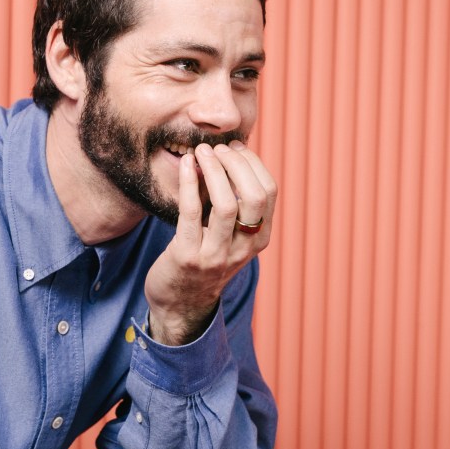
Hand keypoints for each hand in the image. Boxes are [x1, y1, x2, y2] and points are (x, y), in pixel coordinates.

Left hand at [144, 140, 276, 344]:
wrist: (180, 301)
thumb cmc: (204, 257)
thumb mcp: (229, 233)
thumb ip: (232, 200)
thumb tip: (227, 153)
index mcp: (260, 238)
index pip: (269, 192)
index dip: (252, 163)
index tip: (234, 147)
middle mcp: (244, 249)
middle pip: (255, 197)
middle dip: (237, 164)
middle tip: (218, 147)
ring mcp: (217, 256)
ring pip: (226, 205)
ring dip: (214, 170)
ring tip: (201, 151)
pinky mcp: (189, 257)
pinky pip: (191, 213)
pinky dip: (190, 182)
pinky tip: (187, 165)